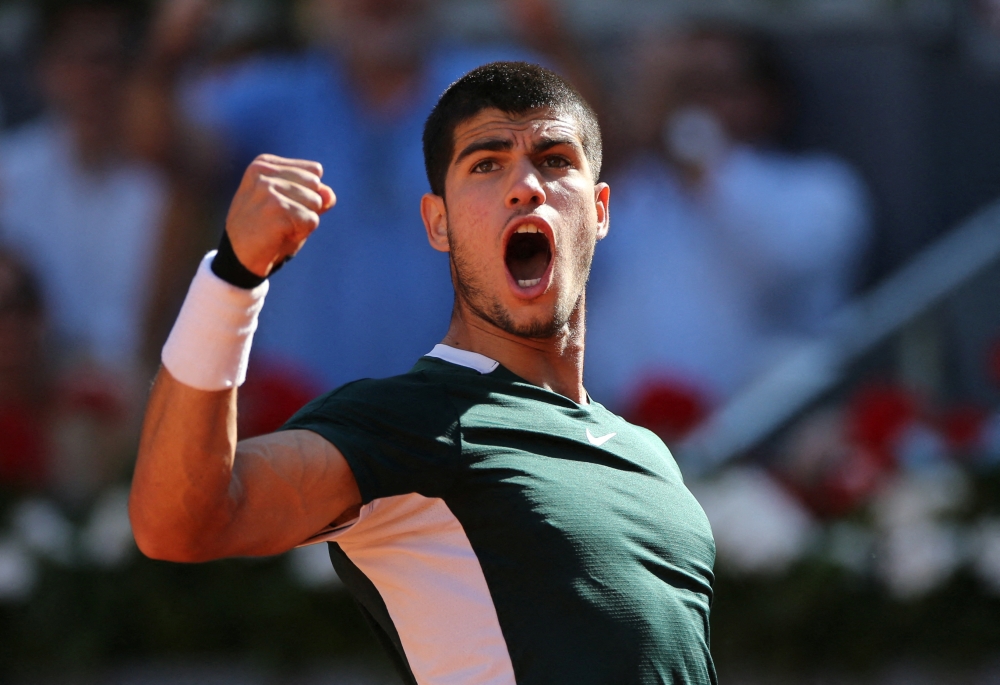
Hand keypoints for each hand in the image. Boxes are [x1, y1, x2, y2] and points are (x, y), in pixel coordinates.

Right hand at [225, 154, 336, 276]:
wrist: (240, 257)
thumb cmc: (266, 229)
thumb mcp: (291, 205)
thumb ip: (314, 194)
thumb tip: (330, 194)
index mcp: (264, 164)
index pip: (314, 171)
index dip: (306, 193)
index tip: (281, 205)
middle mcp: (264, 173)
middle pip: (316, 186)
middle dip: (306, 207)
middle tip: (280, 219)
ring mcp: (268, 190)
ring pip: (316, 202)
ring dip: (303, 221)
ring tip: (279, 227)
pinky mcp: (277, 210)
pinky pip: (312, 220)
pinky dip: (302, 232)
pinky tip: (279, 235)